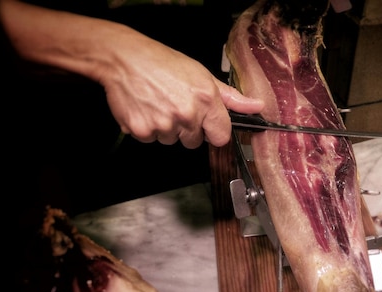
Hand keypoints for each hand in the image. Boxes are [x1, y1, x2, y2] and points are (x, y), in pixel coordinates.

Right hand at [101, 39, 263, 146]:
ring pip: (171, 141)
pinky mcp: (143, 131)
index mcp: (206, 101)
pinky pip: (151, 140)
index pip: (222, 136)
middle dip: (188, 129)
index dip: (214, 131)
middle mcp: (187, 115)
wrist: (125, 59)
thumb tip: (256, 106)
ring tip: (159, 104)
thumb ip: (231, 97)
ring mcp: (164, 125)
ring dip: (166, 128)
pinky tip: (146, 109)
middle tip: (176, 106)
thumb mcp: (203, 75)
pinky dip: (148, 129)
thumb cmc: (163, 63)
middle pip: (194, 142)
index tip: (206, 124)